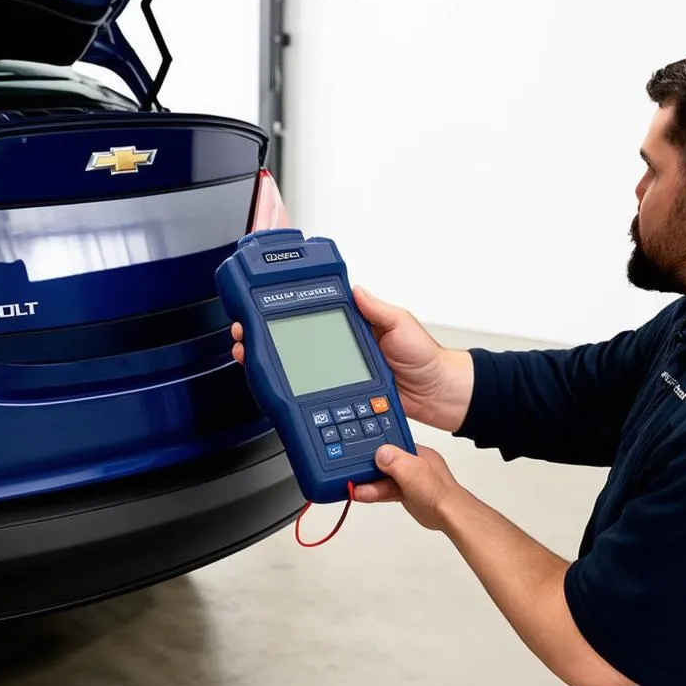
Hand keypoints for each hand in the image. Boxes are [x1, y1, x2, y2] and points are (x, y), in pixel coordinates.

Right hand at [230, 286, 473, 431]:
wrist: (439, 395)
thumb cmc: (427, 358)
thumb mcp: (402, 324)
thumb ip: (377, 309)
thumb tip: (356, 290)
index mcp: (353, 326)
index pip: (311, 315)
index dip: (283, 313)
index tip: (260, 312)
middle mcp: (342, 348)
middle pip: (295, 342)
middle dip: (266, 339)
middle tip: (245, 338)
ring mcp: (340, 372)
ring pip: (298, 368)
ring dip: (272, 365)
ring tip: (251, 359)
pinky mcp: (343, 395)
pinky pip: (313, 393)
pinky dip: (293, 392)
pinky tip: (276, 389)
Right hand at [354, 443, 460, 531]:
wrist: (449, 517)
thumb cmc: (438, 492)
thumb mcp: (415, 471)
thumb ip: (396, 460)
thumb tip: (380, 452)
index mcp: (416, 453)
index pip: (391, 444)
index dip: (374, 447)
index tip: (357, 451)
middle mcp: (412, 464)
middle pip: (384, 462)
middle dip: (367, 468)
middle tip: (351, 472)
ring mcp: (409, 480)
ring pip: (383, 478)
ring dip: (368, 483)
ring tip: (353, 488)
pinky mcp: (406, 494)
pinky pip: (385, 490)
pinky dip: (373, 492)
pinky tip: (361, 494)